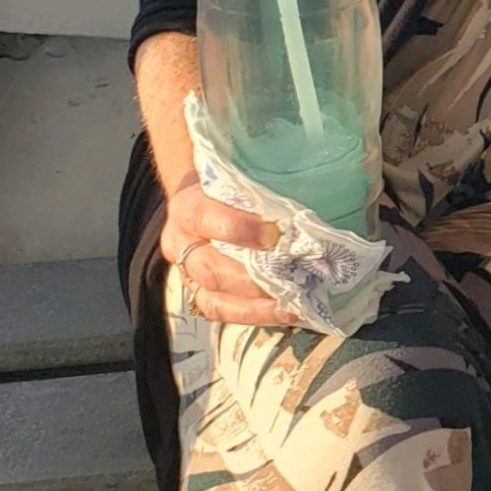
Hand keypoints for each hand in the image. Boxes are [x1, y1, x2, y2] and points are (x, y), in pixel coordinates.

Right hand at [163, 178, 289, 325]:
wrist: (199, 194)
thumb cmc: (228, 184)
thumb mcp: (237, 175)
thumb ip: (260, 185)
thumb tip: (309, 179)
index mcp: (188, 206)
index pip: (204, 217)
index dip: (237, 229)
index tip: (273, 235)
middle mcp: (180, 242)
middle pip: (209, 267)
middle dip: (251, 278)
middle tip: (291, 280)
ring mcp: (186, 271)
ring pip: (212, 298)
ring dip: (255, 307)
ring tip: (291, 307)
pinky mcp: (197, 291)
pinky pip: (219, 311)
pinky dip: (252, 316)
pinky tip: (282, 313)